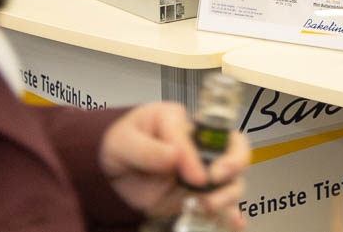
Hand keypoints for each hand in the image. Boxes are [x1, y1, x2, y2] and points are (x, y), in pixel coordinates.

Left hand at [98, 101, 250, 226]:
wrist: (107, 175)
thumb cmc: (117, 147)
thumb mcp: (122, 142)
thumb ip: (146, 149)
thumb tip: (173, 156)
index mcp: (180, 122)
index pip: (200, 134)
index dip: (198, 157)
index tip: (196, 177)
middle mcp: (199, 144)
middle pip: (234, 147)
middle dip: (233, 164)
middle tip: (217, 180)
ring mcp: (202, 170)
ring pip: (232, 178)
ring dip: (229, 193)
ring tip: (209, 207)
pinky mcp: (198, 194)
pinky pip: (221, 203)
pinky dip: (231, 214)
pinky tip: (235, 223)